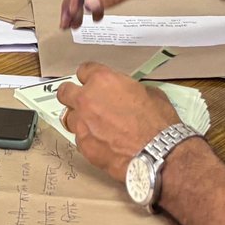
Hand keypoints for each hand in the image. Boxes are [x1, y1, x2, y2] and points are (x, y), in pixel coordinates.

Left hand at [56, 63, 183, 180]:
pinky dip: (88, 140)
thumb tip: (128, 95)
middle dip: (73, 96)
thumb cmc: (159, 121)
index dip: (90, 77)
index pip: (83, 70)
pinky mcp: (84, 146)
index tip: (95, 84)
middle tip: (86, 103)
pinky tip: (103, 144)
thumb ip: (130, 90)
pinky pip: (79, 139)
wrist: (159, 153)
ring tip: (95, 127)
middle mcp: (86, 99)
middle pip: (65, 92)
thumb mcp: (150, 93)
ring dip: (80, 119)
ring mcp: (82, 124)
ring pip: (69, 117)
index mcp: (103, 80)